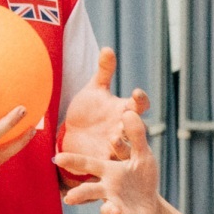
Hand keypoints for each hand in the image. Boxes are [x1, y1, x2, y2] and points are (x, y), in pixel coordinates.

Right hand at [53, 104, 166, 213]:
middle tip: (68, 198)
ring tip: (108, 211)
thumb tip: (131, 112)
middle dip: (80, 193)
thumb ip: (137, 136)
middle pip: (91, 190)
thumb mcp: (142, 154)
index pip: (88, 164)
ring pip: (108, 209)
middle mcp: (107, 189)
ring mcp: (115, 206)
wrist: (150, 204)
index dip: (72, 161)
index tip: (56, 158)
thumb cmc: (140, 177)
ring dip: (108, 211)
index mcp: (107, 171)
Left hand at [57, 46, 148, 194]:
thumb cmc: (88, 110)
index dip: (140, 99)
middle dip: (134, 124)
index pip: (138, 104)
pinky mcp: (103, 161)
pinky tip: (99, 160)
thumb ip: (104, 71)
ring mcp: (115, 146)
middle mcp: (123, 129)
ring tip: (112, 140)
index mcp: (124, 110)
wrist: (74, 135)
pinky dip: (104, 161)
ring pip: (124, 148)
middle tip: (128, 118)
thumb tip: (107, 48)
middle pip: (136, 128)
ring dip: (120, 145)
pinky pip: (107, 164)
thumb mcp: (94, 89)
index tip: (136, 91)